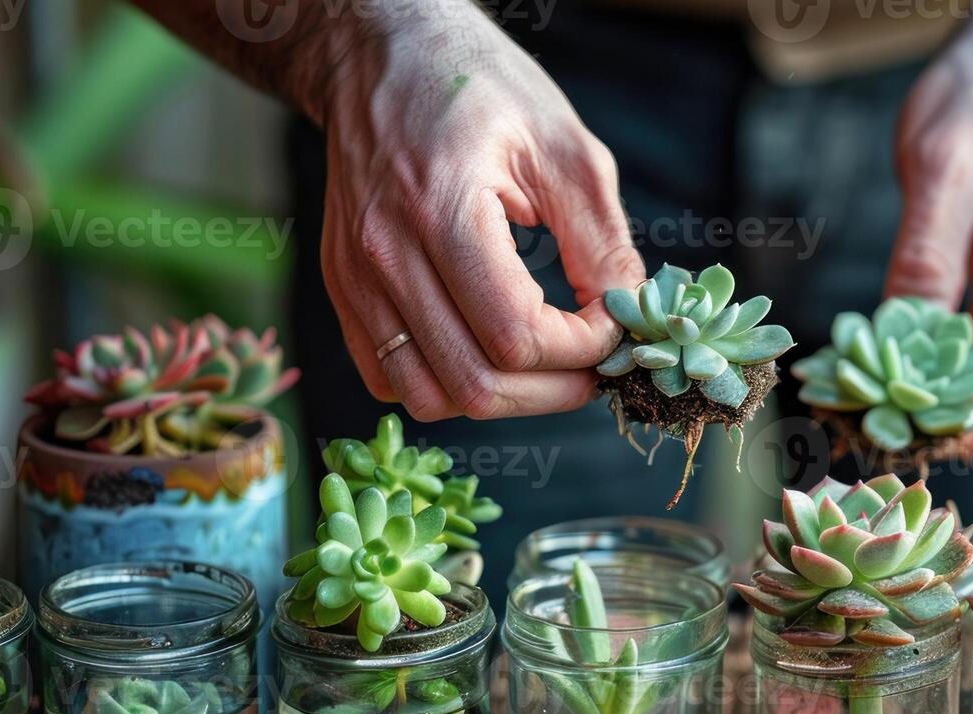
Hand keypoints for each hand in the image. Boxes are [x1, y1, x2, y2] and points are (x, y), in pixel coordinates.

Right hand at [315, 3, 643, 419]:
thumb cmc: (480, 89)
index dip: (581, 349)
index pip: (516, 335)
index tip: (611, 324)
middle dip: (551, 391)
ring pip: (430, 396)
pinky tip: (484, 350)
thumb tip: (629, 318)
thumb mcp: (566, 147)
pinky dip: (445, 386)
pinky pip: (390, 380)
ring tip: (541, 366)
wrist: (381, 57)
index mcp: (443, 209)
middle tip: (590, 368)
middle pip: (474, 383)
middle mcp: (385, 253)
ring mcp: (356, 278)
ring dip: (500, 398)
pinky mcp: (343, 290)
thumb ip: (602, 241)